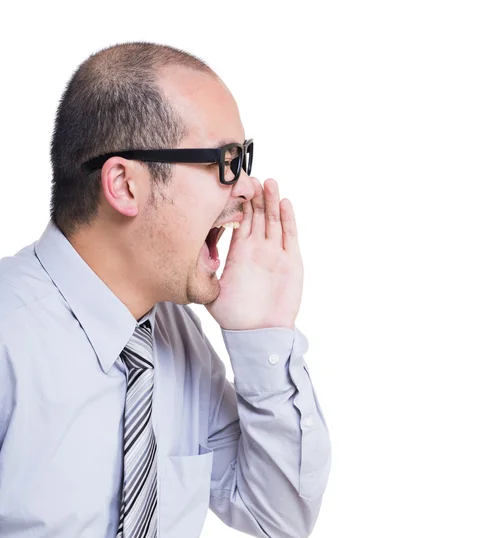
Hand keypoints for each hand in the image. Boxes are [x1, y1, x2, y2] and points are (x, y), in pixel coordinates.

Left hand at [205, 178, 302, 329]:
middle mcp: (257, 248)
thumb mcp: (211, 293)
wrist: (258, 333)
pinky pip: (289, 236)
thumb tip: (185, 260)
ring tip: (267, 182)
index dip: (236, 202)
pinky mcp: (291, 260)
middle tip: (249, 175)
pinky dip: (288, 219)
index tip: (231, 184)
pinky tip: (284, 202)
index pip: (239, 220)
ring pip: (273, 220)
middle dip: (254, 195)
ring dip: (271, 201)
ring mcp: (275, 253)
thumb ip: (203, 275)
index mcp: (239, 252)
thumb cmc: (236, 316)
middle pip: (257, 214)